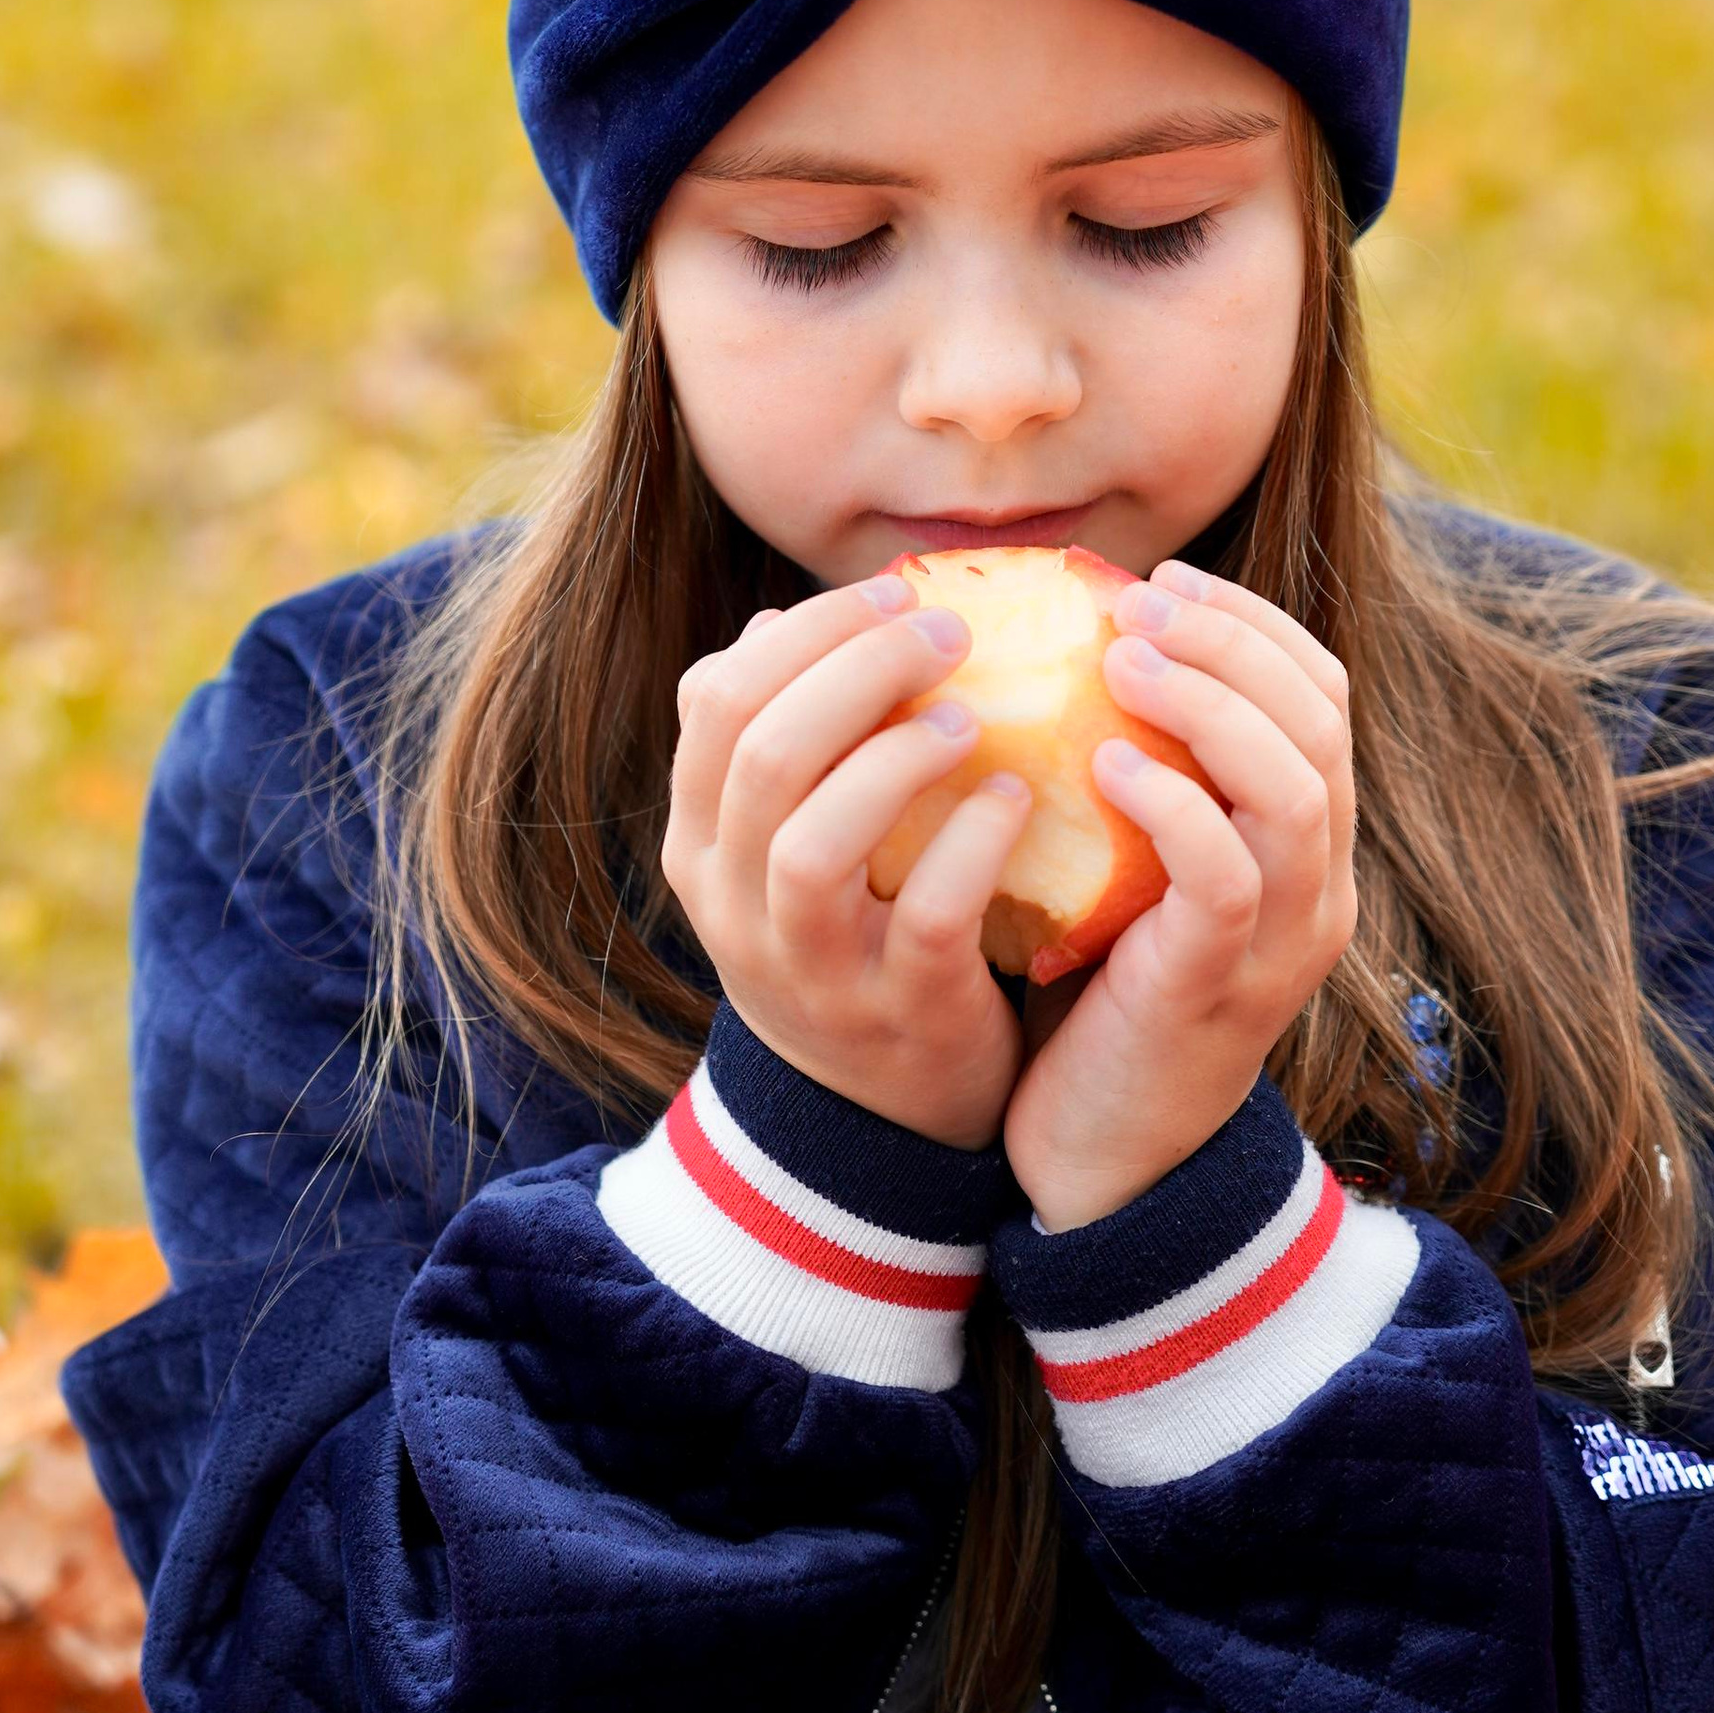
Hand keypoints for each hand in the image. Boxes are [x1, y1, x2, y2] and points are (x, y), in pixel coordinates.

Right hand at [662, 574, 1031, 1148]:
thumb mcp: (783, 852)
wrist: (884, 1118)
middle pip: (763, 754)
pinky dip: (972, 842)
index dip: (805, 630)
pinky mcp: (899, 1014)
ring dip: (896, 756)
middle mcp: (736, 907)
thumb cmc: (851, 939)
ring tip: (969, 715)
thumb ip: (780, 745)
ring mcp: (812, 970)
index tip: (891, 594)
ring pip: (814, 841)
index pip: (718, 702)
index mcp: (702, 846)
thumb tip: (774, 621)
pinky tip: (1011, 796)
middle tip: (946, 632)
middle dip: (857, 668)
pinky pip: (927, 914)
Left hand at [1002, 561, 1356, 1229]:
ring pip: (1297, 788)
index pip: (1320, 701)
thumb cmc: (1092, 1001)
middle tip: (1140, 605)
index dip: (1252, 627)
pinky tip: (1104, 764)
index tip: (1160, 585)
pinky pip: (1227, 874)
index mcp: (1302, 850)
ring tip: (1123, 659)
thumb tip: (1049, 657)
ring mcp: (1283, 941)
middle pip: (1321, 725)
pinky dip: (1174, 803)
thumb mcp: (1123, 873)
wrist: (1100, 1162)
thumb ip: (1124, 782)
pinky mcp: (1222, 986)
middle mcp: (1318, 888)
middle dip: (1235, 642)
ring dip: (1212, 705)